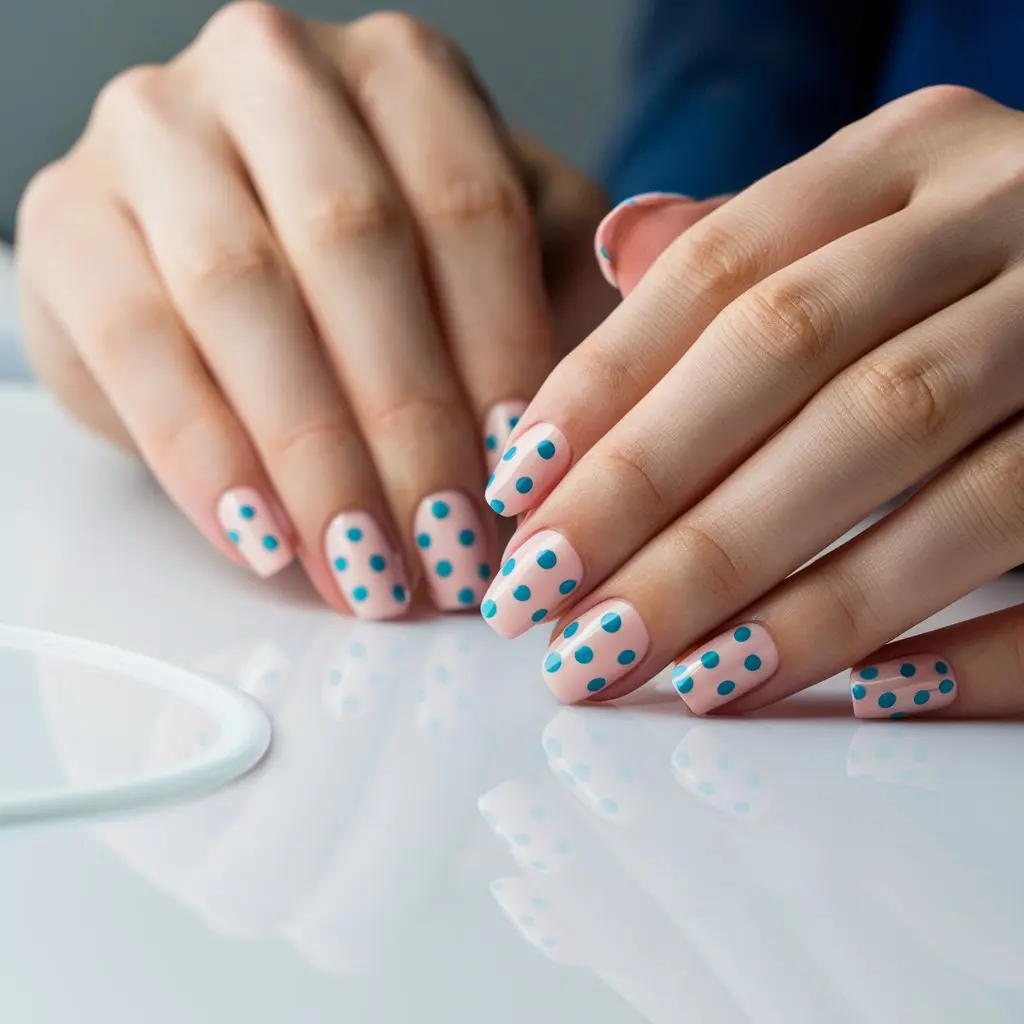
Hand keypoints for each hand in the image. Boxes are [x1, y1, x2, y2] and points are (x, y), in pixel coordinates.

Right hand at [16, 3, 609, 615]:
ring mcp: (154, 136)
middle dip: (409, 422)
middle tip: (450, 554)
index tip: (527, 481)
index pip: (469, 210)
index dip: (501, 357)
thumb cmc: (376, 260)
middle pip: (355, 246)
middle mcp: (270, 72)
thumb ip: (554, 297)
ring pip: (242, 297)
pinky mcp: (71, 225)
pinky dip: (210, 460)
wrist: (210, 245)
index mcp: (397, 74)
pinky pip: (141, 349)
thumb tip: (602, 403)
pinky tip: (268, 541)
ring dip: (317, 459)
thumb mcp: (485, 258)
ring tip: (368, 572)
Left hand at [481, 85, 1023, 717]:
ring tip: (669, 673)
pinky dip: (970, 642)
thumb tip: (613, 250)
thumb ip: (752, 245)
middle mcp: (1008, 220)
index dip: (605, 388)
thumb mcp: (875, 209)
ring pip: (916, 453)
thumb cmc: (979, 260)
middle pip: (793, 359)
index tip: (519, 499)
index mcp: (911, 157)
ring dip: (778, 588)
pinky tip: (862, 698)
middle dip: (655, 500)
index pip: (723, 273)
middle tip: (550, 608)